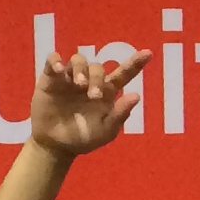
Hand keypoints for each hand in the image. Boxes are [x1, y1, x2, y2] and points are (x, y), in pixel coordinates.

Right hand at [26, 47, 148, 156]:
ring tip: (79, 85)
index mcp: (106, 92)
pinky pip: (53, 59)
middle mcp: (89, 81)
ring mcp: (70, 78)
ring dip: (80, 70)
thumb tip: (137, 96)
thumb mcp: (105, 131)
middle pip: (97, 67)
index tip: (148, 53)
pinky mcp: (51, 78)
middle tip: (94, 96)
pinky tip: (58, 69)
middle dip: (97, 79)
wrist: (56, 145)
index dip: (135, 63)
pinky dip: (56, 60)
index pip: (123, 73)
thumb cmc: (83, 138)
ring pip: (78, 60)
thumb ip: (120, 115)